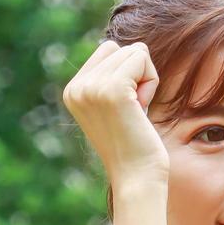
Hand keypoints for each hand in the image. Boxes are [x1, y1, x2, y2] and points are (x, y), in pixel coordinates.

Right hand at [62, 39, 169, 188]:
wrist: (136, 177)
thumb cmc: (134, 144)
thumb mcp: (112, 106)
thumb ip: (110, 77)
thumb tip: (126, 48)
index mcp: (72, 91)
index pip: (107, 49)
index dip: (126, 75)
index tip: (123, 108)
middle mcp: (76, 87)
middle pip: (120, 47)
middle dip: (136, 75)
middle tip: (132, 111)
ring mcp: (92, 87)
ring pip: (134, 52)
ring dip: (146, 80)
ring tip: (136, 112)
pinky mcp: (113, 89)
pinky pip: (143, 59)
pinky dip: (151, 82)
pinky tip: (141, 109)